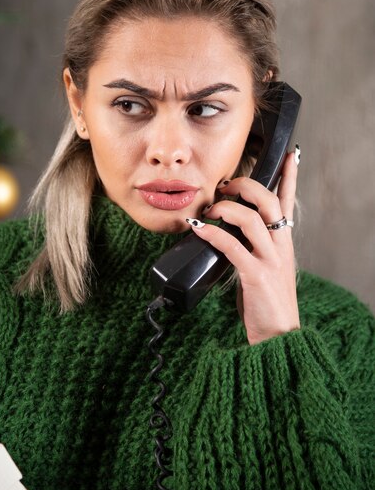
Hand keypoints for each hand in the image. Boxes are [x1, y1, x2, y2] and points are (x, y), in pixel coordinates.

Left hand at [188, 151, 299, 344]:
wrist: (279, 334)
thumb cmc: (266, 300)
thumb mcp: (264, 266)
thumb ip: (252, 247)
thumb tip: (226, 232)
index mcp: (283, 242)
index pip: (288, 202)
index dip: (289, 177)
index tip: (290, 155)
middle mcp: (280, 246)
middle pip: (269, 202)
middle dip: (246, 186)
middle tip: (225, 185)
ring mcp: (270, 260)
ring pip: (253, 220)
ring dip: (227, 209)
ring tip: (210, 210)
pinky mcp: (256, 276)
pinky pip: (233, 247)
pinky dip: (214, 234)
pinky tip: (199, 230)